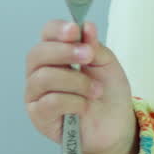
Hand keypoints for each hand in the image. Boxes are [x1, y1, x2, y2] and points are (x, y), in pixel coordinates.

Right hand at [25, 20, 138, 153]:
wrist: (116, 127)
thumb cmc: (109, 94)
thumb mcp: (108, 65)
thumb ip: (95, 47)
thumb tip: (86, 26)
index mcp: (57, 54)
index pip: (47, 34)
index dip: (58, 29)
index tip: (75, 30)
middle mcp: (41, 71)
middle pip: (37, 53)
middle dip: (65, 52)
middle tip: (88, 56)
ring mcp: (36, 94)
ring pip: (44, 77)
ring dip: (76, 81)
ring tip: (96, 90)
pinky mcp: (39, 116)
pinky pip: (49, 102)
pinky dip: (73, 101)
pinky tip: (85, 106)